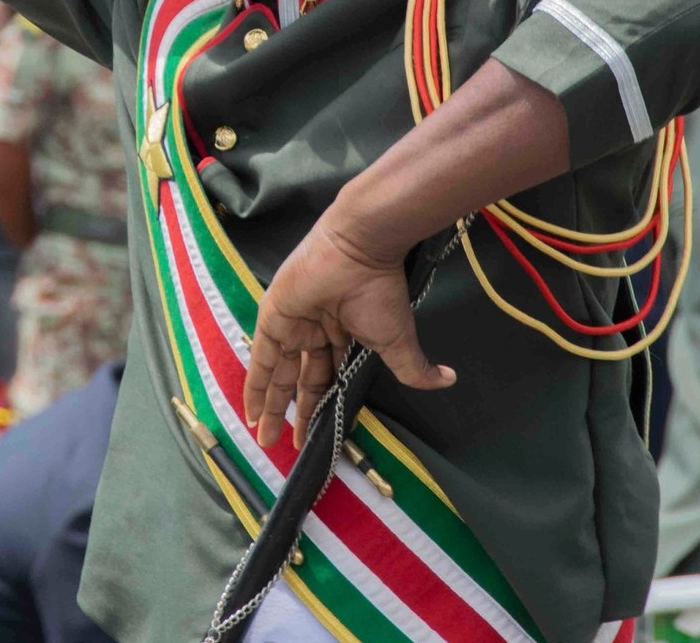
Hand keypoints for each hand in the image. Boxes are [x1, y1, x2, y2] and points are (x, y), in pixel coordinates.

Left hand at [242, 218, 455, 450]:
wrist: (357, 252)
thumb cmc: (378, 294)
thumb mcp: (397, 341)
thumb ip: (415, 368)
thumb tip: (448, 380)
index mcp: (343, 336)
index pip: (329, 379)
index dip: (323, 406)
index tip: (318, 436)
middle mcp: (316, 332)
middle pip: (301, 380)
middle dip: (294, 413)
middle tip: (289, 446)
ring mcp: (293, 324)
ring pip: (277, 374)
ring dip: (270, 407)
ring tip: (264, 439)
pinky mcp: (272, 318)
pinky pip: (260, 359)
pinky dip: (254, 386)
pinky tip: (250, 412)